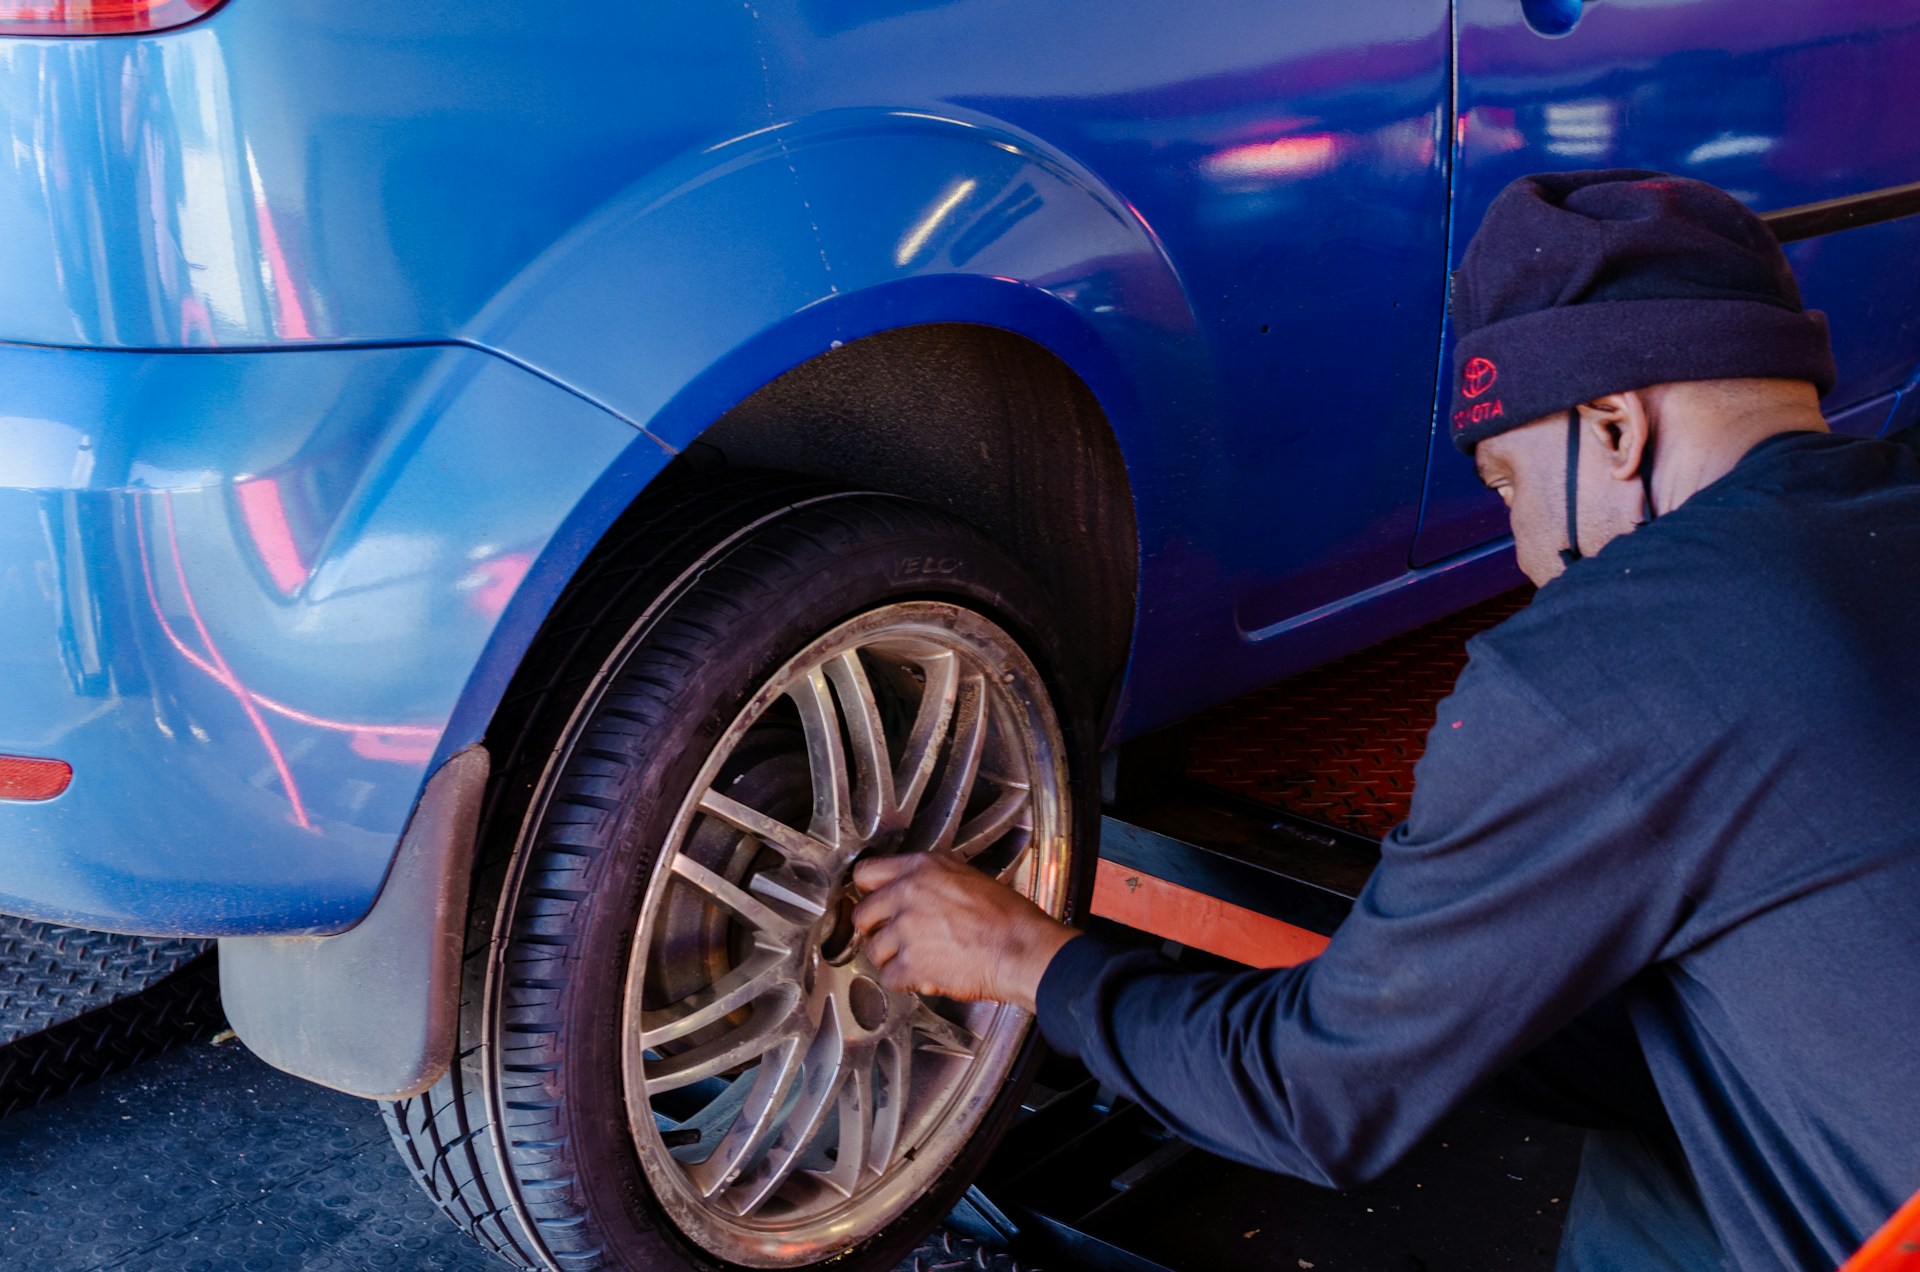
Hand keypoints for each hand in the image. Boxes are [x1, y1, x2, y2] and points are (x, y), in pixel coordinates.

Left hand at [851, 852, 1079, 1011]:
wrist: (1020, 949)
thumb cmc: (1007, 917)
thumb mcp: (967, 877)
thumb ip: (930, 879)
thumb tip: (912, 889)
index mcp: (921, 869)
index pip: (865, 873)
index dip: (868, 892)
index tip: (873, 902)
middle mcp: (907, 894)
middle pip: (862, 915)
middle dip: (876, 930)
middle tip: (895, 937)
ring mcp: (905, 930)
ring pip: (873, 951)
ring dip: (892, 959)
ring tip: (917, 959)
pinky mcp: (910, 963)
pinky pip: (888, 977)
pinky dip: (904, 981)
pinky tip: (924, 975)